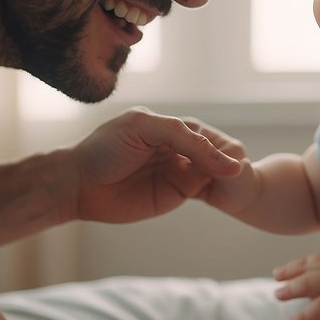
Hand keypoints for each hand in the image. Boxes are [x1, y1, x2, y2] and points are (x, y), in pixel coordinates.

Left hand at [69, 107, 244, 223]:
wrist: (78, 184)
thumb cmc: (105, 149)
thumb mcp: (142, 127)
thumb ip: (180, 135)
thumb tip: (215, 154)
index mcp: (167, 126)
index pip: (201, 133)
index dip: (216, 144)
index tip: (232, 157)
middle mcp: (176, 147)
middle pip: (211, 150)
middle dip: (226, 158)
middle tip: (241, 170)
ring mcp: (176, 170)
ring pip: (210, 169)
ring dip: (224, 173)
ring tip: (238, 180)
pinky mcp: (174, 193)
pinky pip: (201, 187)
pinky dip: (215, 186)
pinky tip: (226, 188)